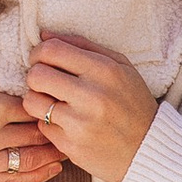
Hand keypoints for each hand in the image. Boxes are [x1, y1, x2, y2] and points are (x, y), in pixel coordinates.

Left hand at [22, 34, 157, 181]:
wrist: (149, 147)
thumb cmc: (132, 102)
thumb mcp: (120, 66)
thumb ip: (83, 46)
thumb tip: (43, 35)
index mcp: (105, 70)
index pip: (52, 50)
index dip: (39, 52)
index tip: (42, 60)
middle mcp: (92, 96)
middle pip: (36, 75)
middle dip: (36, 76)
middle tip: (46, 82)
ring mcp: (81, 124)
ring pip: (32, 102)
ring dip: (38, 100)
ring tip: (54, 103)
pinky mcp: (72, 146)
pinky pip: (42, 127)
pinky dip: (50, 124)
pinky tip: (67, 123)